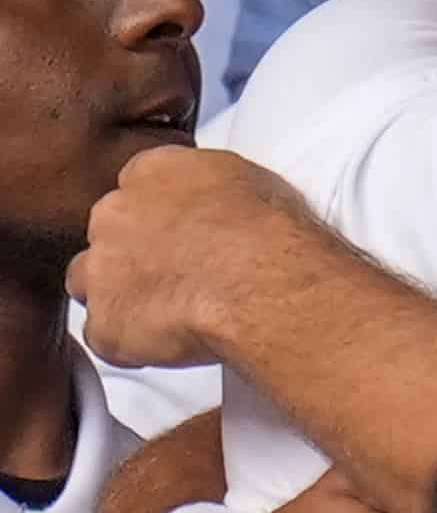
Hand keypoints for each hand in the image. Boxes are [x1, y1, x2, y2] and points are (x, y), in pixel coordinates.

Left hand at [70, 149, 332, 369]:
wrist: (263, 284)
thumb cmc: (271, 234)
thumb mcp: (253, 182)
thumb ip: (212, 190)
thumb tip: (220, 205)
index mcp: (152, 171)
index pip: (136, 185)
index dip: (160, 212)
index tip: (181, 229)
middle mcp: (115, 214)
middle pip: (107, 233)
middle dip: (134, 252)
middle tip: (178, 272)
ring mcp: (101, 271)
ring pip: (90, 283)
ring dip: (120, 295)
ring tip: (168, 309)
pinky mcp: (104, 323)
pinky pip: (106, 336)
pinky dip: (131, 341)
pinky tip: (171, 338)